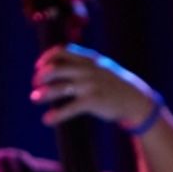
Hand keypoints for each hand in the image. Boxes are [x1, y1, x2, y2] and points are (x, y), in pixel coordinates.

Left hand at [31, 45, 157, 129]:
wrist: (137, 101)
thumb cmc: (116, 85)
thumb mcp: (103, 68)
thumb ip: (84, 64)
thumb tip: (61, 64)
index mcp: (89, 60)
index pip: (62, 51)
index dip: (47, 58)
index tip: (39, 66)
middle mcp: (88, 70)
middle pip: (55, 69)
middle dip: (41, 76)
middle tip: (35, 84)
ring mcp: (90, 85)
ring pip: (59, 88)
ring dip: (43, 94)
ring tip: (35, 99)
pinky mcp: (92, 101)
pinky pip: (69, 108)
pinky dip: (56, 115)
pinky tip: (47, 120)